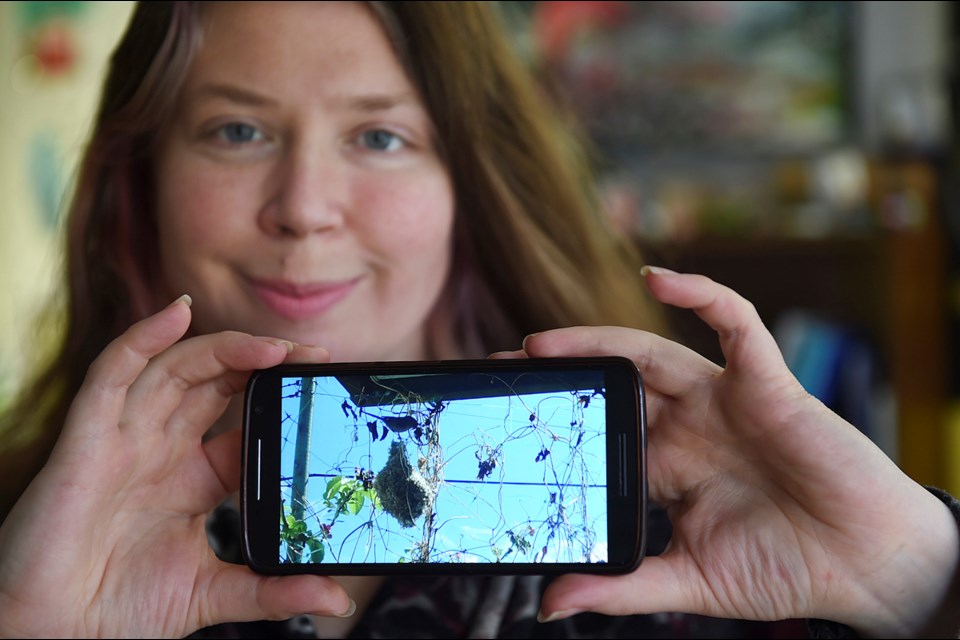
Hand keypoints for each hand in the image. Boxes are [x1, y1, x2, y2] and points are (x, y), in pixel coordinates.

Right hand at [0, 296, 352, 637]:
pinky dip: (142, 339)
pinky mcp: (86, 441)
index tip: (323, 385)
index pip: (240, 418)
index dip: (277, 396)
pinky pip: (112, 375)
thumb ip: (272, 591)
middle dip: (261, 360)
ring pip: (174, 369)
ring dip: (224, 347)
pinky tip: (176, 314)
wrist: (56, 639)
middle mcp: (159, 449)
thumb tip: (335, 597)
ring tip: (275, 345)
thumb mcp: (213, 592)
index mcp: (191, 477)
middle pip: (214, 382)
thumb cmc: (120, 611)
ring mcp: (123, 440)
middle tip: (312, 354)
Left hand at [516, 268, 958, 637]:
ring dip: (597, 339)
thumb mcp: (689, 580)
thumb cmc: (786, 569)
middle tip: (502, 372)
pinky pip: (735, 323)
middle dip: (561, 374)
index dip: (557, 421)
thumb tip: (549, 604)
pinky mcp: (766, 383)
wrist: (868, 567)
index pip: (601, 430)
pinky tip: (658, 276)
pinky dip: (701, 294)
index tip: (503, 418)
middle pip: (613, 384)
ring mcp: (724, 400)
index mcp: (667, 465)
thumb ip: (623, 586)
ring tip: (542, 343)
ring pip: (651, 351)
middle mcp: (688, 425)